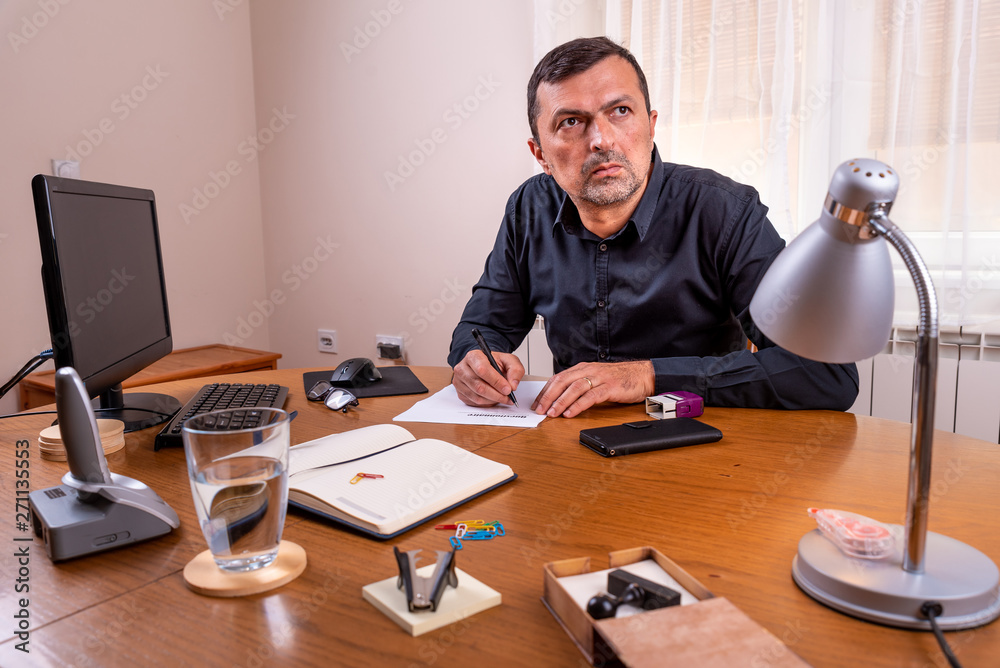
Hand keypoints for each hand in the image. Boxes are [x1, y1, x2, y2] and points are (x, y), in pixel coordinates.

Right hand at [453, 349, 524, 406]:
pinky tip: (493, 398)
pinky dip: (487, 403)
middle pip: (479, 386)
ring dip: (493, 400)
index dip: (496, 381)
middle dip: (497, 394)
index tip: (508, 389)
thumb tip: (513, 385)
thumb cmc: (494, 363)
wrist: (486, 366)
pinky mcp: (460, 392)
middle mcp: (462, 368)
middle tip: (508, 397)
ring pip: (477, 396)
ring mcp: (459, 382)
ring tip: (503, 398)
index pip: (482, 370)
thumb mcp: (509, 360)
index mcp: (473, 356)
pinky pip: (474, 402)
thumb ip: (515, 370)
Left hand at [531, 360, 654, 417]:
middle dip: (548, 396)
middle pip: (562, 382)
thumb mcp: (596, 378)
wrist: (644, 375)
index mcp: (583, 368)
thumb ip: (581, 385)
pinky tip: (570, 413)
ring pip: (574, 389)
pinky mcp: (610, 387)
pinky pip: (590, 396)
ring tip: (552, 413)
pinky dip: (578, 405)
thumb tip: (562, 399)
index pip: (558, 378)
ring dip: (561, 401)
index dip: (545, 391)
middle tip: (539, 409)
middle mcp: (589, 370)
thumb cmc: (620, 379)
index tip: (537, 403)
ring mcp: (599, 378)